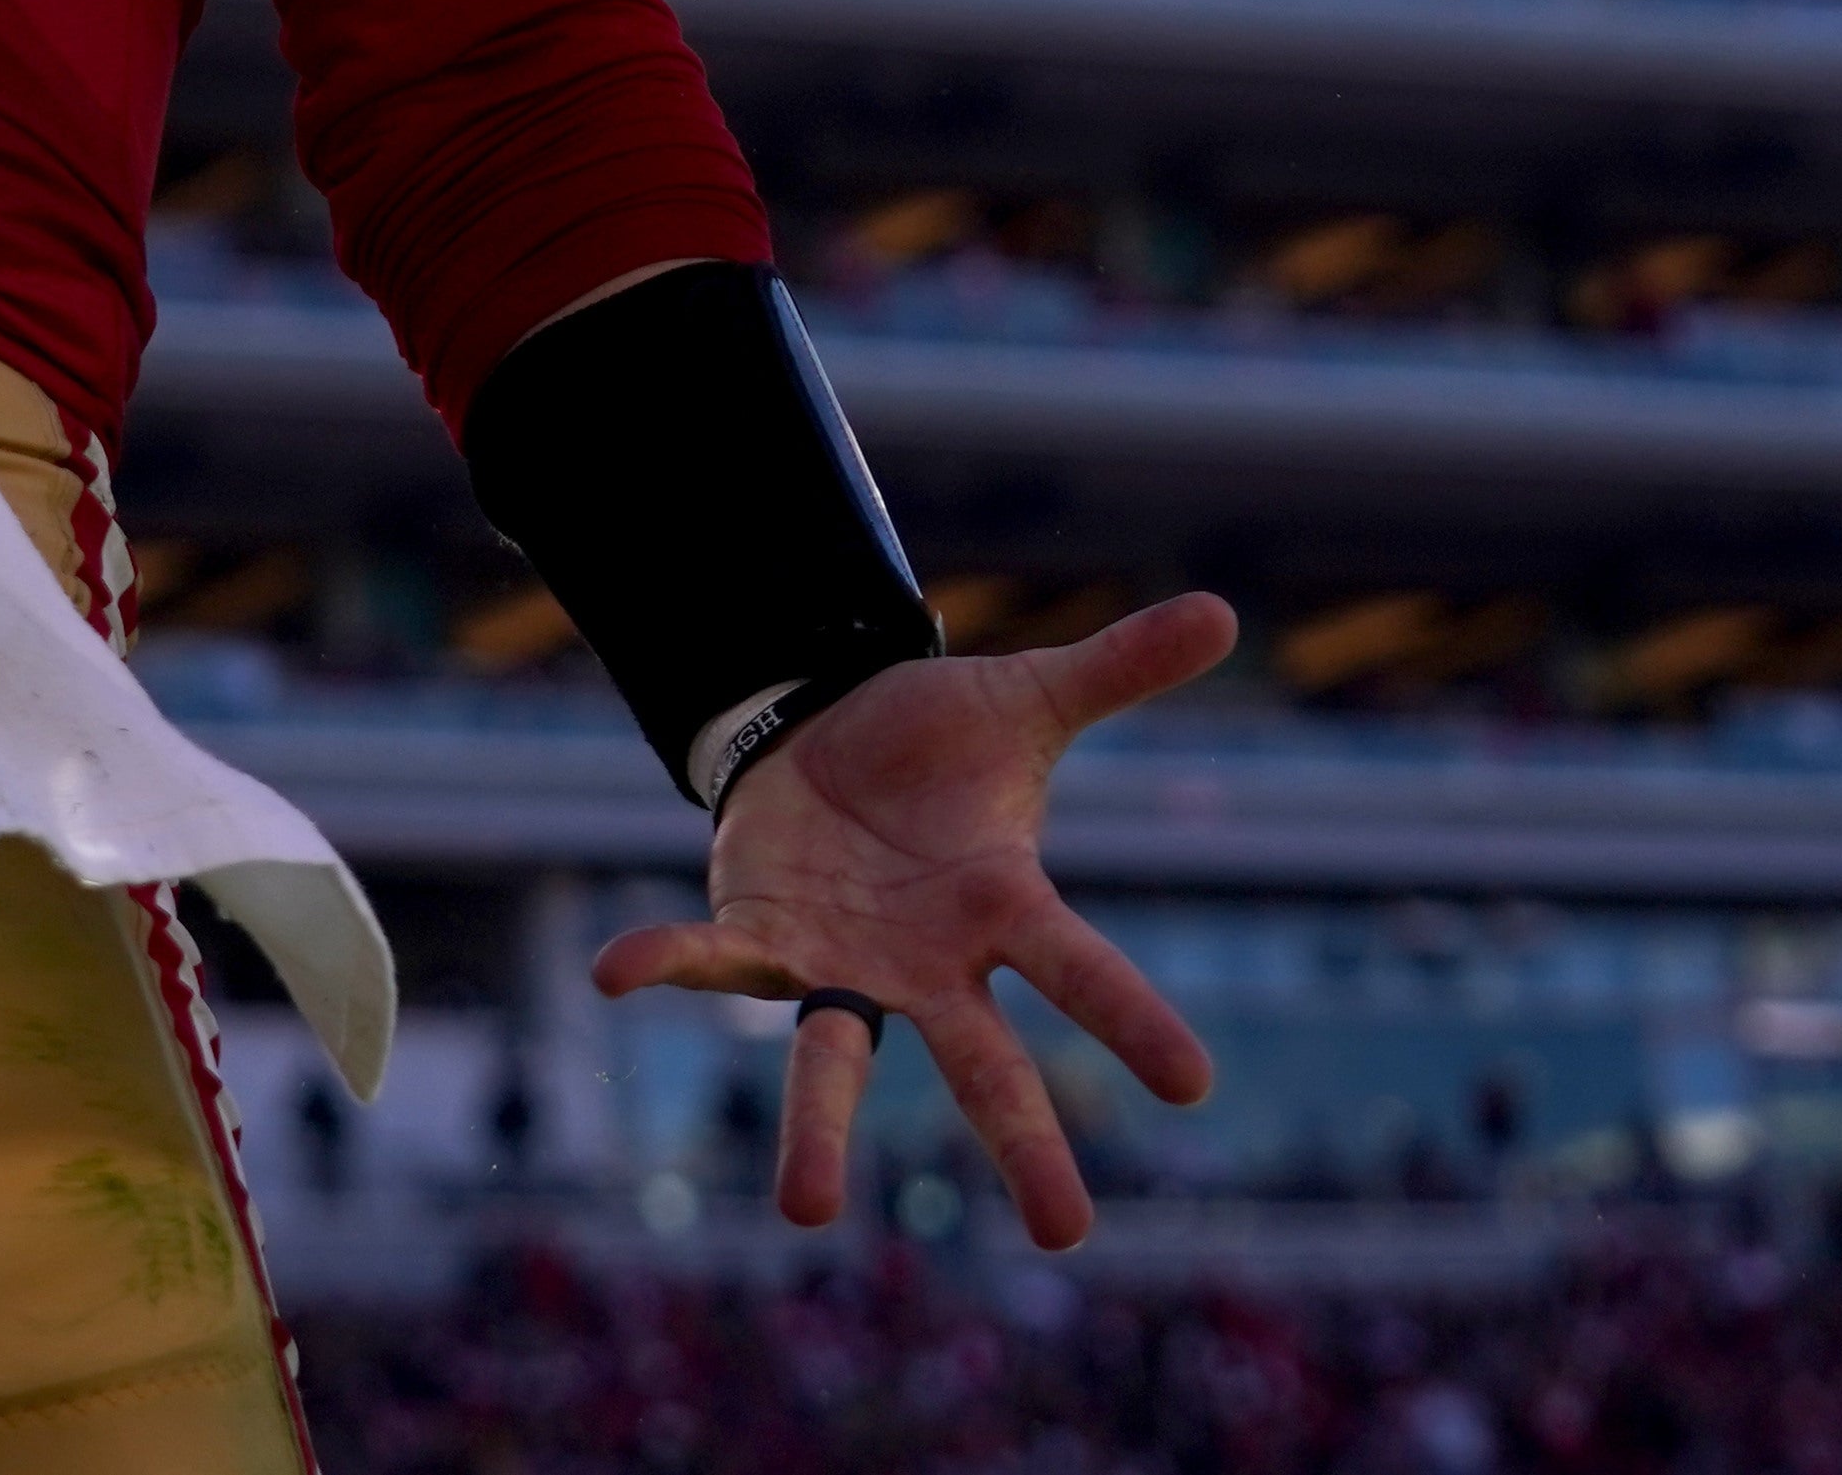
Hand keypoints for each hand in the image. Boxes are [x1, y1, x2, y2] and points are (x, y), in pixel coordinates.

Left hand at [592, 593, 1233, 1250]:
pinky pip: (715, 960)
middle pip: (984, 1059)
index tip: (1193, 1082)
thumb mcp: (1029, 698)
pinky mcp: (764, 936)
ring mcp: (844, 962)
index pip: (1082, 969)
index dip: (1133, 1020)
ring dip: (817, 1131)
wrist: (829, 736)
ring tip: (808, 1212)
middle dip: (1021, 1142)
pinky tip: (616, 972)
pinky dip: (669, 963)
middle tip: (1067, 1233)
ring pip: (837, 1055)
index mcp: (1005, 906)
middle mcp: (931, 960)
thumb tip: (1225, 609)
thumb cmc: (939, 743)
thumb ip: (1118, 668)